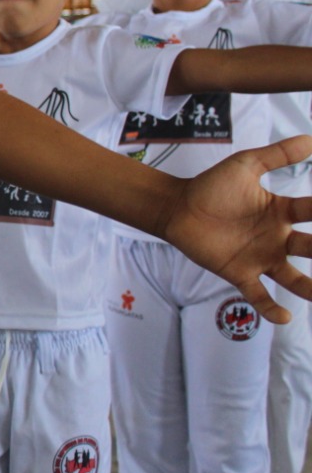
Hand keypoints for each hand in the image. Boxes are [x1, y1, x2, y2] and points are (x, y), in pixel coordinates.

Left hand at [163, 136, 311, 322]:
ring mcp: (260, 258)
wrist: (177, 207)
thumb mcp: (246, 166)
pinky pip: (258, 295)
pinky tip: (286, 317)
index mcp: (283, 213)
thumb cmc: (211, 186)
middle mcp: (278, 239)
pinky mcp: (239, 273)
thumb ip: (277, 155)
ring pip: (295, 279)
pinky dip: (271, 308)